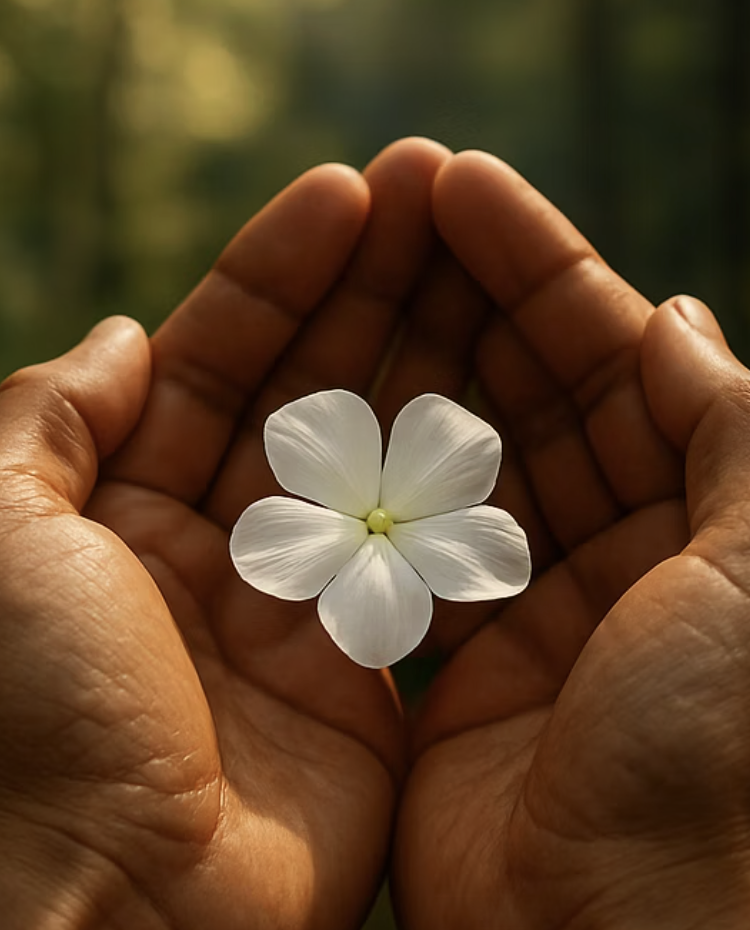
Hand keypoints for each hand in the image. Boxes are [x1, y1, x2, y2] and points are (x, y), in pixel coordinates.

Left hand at [0, 138, 450, 928]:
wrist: (114, 906)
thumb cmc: (31, 714)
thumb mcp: (0, 530)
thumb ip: (54, 419)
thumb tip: (131, 336)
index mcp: (117, 510)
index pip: (213, 361)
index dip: (276, 272)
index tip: (346, 195)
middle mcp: (210, 547)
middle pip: (301, 391)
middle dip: (365, 291)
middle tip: (431, 198)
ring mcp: (294, 605)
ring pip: (370, 456)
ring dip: (420, 361)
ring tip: (475, 264)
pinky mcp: (364, 668)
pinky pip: (418, 550)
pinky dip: (452, 479)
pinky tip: (488, 399)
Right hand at [392, 152, 749, 926]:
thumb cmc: (719, 743)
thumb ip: (730, 422)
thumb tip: (668, 315)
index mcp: (702, 519)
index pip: (610, 356)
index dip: (537, 263)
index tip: (457, 185)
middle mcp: (618, 555)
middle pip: (528, 391)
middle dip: (465, 292)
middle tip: (391, 201)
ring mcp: (527, 608)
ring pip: (460, 455)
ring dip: (410, 367)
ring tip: (351, 275)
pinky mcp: (452, 667)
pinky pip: (405, 540)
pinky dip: (370, 478)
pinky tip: (331, 409)